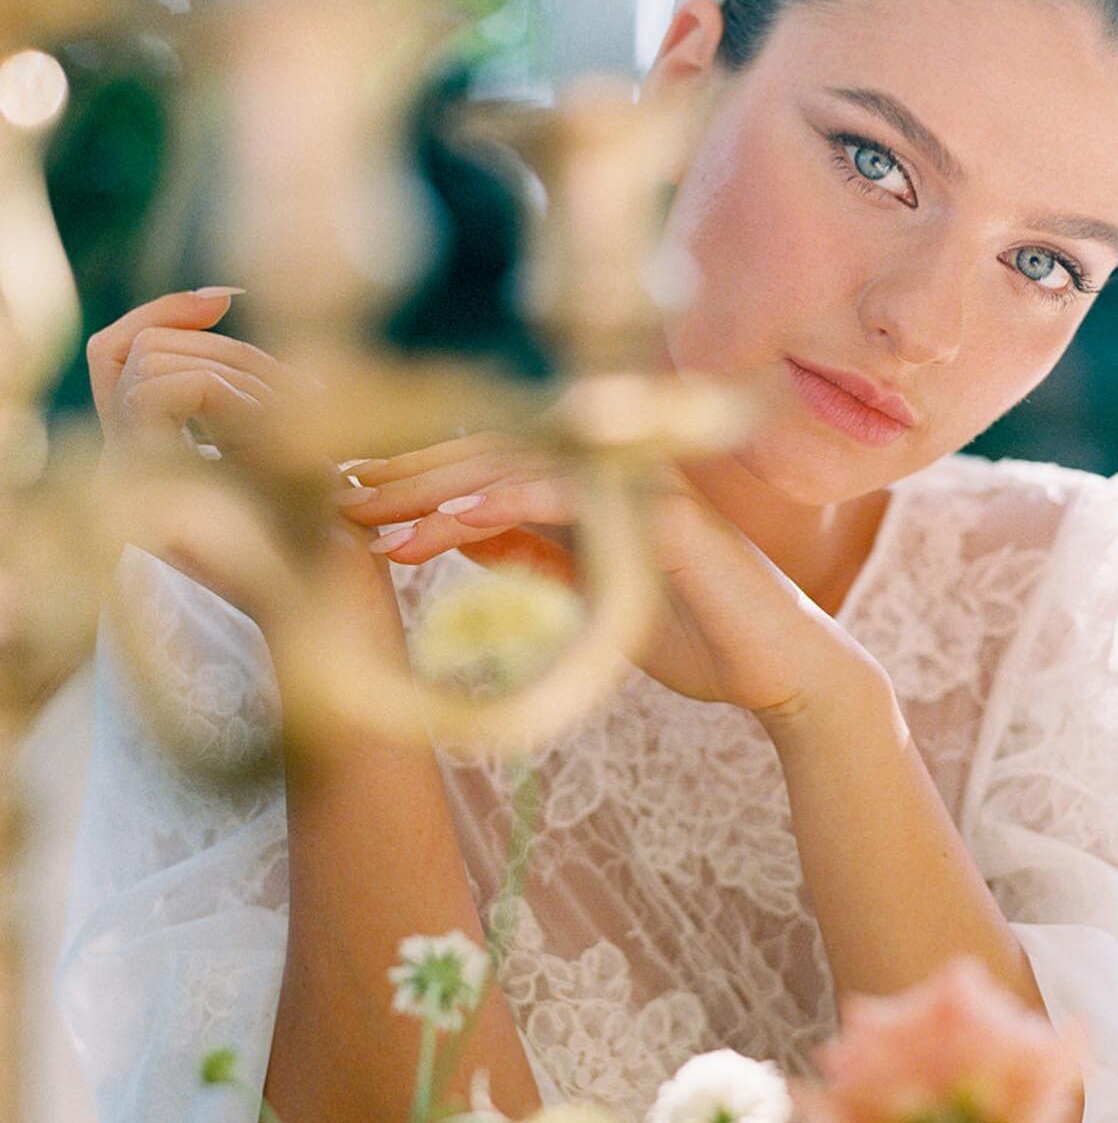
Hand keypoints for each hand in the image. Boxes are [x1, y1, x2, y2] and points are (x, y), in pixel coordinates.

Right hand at [85, 288, 382, 628]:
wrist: (334, 605)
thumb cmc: (323, 528)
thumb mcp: (283, 438)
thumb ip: (243, 382)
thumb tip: (221, 298)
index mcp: (151, 457)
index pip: (115, 351)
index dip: (164, 311)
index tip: (229, 298)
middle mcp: (127, 468)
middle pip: (142, 349)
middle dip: (223, 348)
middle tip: (291, 388)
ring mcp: (129, 477)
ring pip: (153, 363)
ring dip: (234, 372)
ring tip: (290, 417)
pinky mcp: (149, 483)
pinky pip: (166, 391)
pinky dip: (228, 391)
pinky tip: (274, 423)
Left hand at [337, 434, 879, 717]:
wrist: (781, 674)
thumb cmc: (698, 637)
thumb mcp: (593, 600)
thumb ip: (537, 558)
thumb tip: (464, 534)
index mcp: (596, 486)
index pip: (493, 462)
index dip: (419, 478)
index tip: (350, 503)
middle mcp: (615, 470)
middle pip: (492, 448)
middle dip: (407, 472)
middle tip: (331, 497)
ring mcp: (641, 482)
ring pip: (518, 460)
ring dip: (435, 486)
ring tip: (367, 515)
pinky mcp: (663, 511)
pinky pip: (568, 493)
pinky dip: (501, 500)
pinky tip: (446, 520)